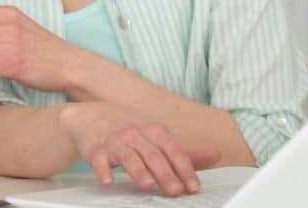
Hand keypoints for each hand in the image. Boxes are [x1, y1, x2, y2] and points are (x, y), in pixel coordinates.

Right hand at [59, 102, 220, 195]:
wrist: (91, 117)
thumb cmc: (128, 130)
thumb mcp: (157, 136)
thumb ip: (184, 152)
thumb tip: (216, 155)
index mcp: (154, 132)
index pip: (173, 150)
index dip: (184, 168)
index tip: (193, 186)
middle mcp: (136, 135)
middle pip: (153, 156)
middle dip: (165, 174)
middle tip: (175, 191)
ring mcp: (115, 142)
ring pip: (128, 158)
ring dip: (138, 171)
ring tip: (148, 185)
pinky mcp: (95, 150)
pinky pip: (99, 159)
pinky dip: (102, 169)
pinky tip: (107, 179)